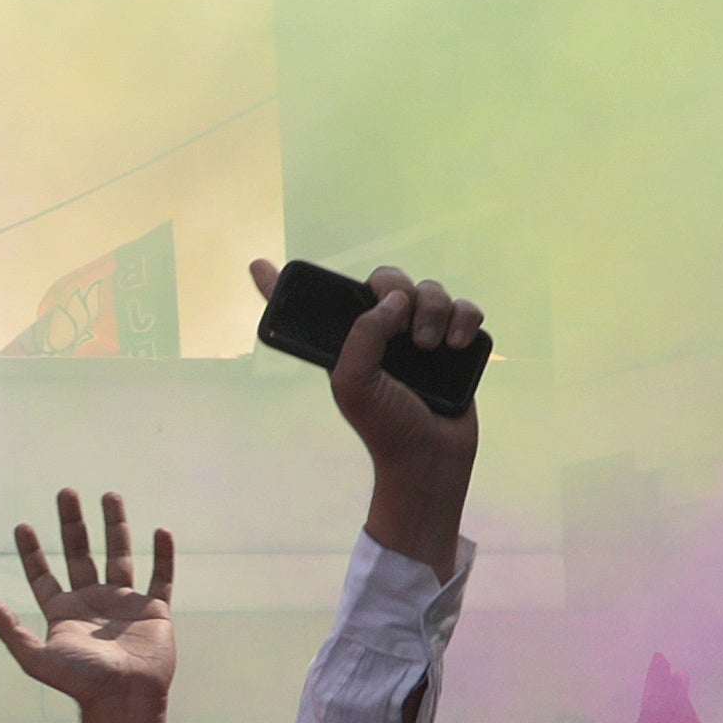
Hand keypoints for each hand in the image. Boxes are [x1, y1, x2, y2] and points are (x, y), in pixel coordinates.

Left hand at [0, 489, 173, 708]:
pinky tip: (160, 530)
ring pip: (120, 554)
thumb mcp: (36, 657)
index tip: (21, 525)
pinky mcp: (154, 609)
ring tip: (109, 495)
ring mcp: (124, 603)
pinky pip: (161, 576)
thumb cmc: (80, 682)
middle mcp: (92, 602)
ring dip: (115, 525)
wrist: (124, 698)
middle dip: (72, 524)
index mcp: (63, 612)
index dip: (31, 551)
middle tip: (65, 493)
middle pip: (80, 553)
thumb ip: (11, 630)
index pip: (43, 574)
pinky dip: (164, 554)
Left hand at [249, 258, 479, 575]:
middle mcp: (380, 332)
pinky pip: (464, 307)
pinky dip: (465, 317)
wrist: (430, 456)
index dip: (282, 287)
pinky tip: (456, 344)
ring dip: (435, 309)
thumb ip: (362, 336)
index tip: (256, 265)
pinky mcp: (453, 342)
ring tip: (430, 346)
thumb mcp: (355, 382)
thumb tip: (393, 300)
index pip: (311, 308)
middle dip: (400, 291)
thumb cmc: (386, 424)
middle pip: (387, 280)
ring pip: (430, 290)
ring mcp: (419, 334)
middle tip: (406, 329)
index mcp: (346, 341)